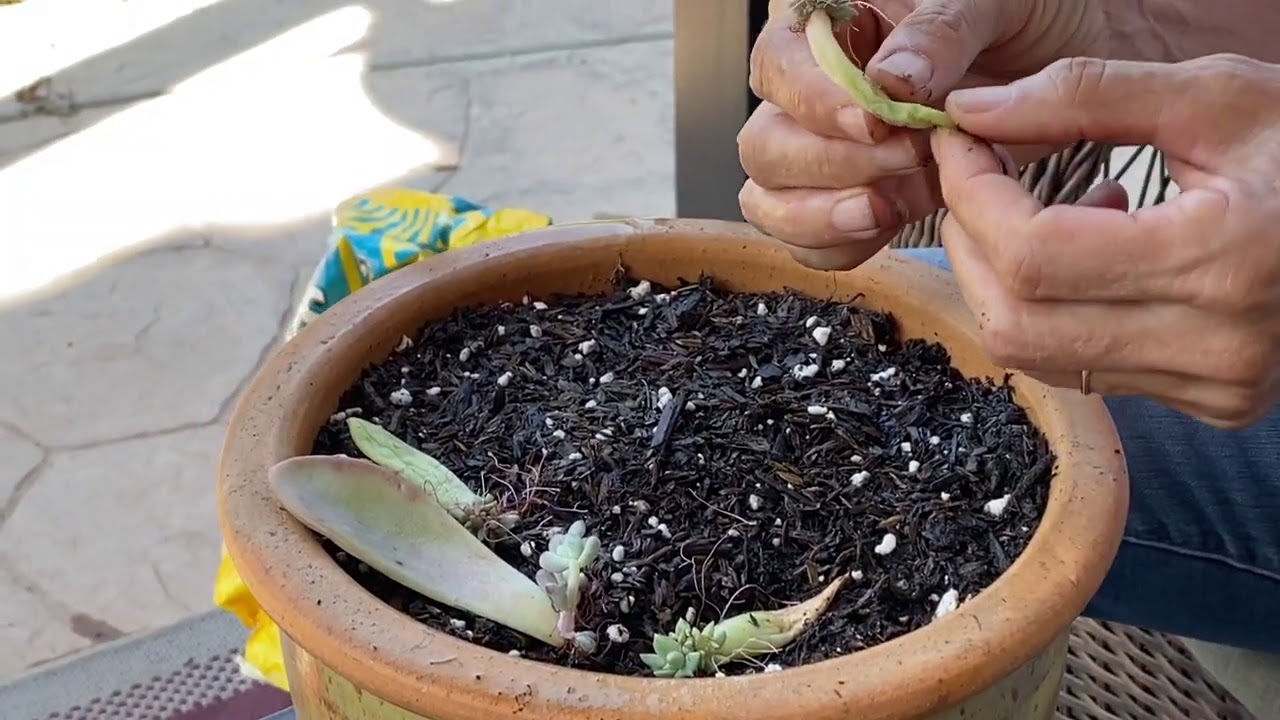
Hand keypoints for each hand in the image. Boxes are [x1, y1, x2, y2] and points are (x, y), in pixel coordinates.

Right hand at [737, 0, 1109, 269]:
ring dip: (823, 216)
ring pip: (772, 200)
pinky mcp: (857, 198)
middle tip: (908, 160)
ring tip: (890, 206)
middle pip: (765, 145)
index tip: (874, 123)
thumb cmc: (1038, 11)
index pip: (776, 65)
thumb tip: (888, 81)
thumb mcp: (997, 0)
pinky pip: (814, 240)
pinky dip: (843, 245)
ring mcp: (830, 152)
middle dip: (830, 166)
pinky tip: (890, 225)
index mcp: (832, 25)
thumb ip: (940, 30)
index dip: (813, 103)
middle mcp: (815, 92)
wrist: (1086, 61)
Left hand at [935, 54, 1279, 427]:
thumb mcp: (1215, 96)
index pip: (1033, 252)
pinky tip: (1095, 253)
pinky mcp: (1212, 402)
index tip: (958, 142)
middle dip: (969, 242)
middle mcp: (1216, 346)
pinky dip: (1054, 309)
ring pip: (1039, 355)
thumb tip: (971, 110)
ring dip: (1004, 278)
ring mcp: (1216, 386)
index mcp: (1220, 259)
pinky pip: (1085, 368)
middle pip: (1015, 320)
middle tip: (976, 179)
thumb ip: (1086, 95)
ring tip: (1044, 210)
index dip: (970, 194)